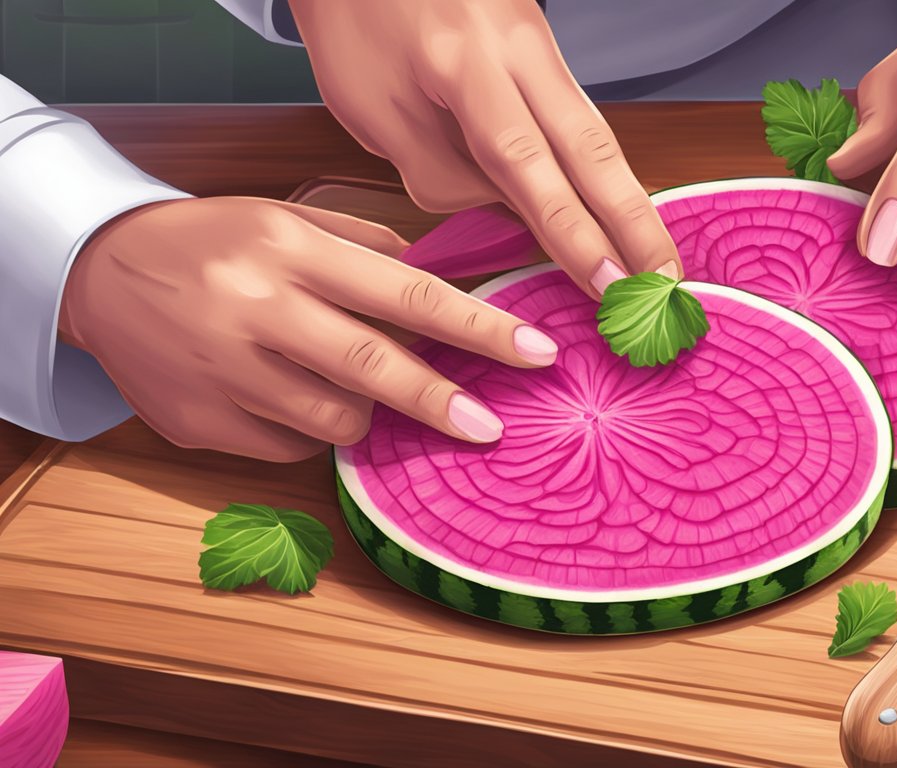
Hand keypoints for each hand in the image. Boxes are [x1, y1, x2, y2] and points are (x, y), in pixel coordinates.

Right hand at [58, 198, 556, 461]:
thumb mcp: (288, 220)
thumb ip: (368, 248)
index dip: (478, 328)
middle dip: (440, 402)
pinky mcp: (200, 422)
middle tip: (489, 427)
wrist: (100, 272)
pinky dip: (304, 429)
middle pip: (373, 367)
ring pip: (333, 418)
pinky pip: (287, 446)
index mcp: (290, 248)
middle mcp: (258, 308)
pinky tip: (281, 394)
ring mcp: (224, 372)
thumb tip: (448, 282)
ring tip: (343, 383)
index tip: (536, 352)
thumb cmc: (216, 243)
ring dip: (361, 412)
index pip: (407, 292)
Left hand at [288, 0, 681, 298]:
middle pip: (591, 146)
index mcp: (460, 64)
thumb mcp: (369, 109)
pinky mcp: (542, 44)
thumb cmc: (352, 19)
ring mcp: (537, 41)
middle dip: (635, 221)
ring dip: (629, 200)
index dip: (571, 230)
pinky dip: (602, 169)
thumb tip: (505, 215)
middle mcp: (515, 48)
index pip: (526, 163)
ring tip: (655, 258)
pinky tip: (619, 209)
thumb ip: (439, 173)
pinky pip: (577, 115)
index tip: (606, 283)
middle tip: (666, 282)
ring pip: (596, 131)